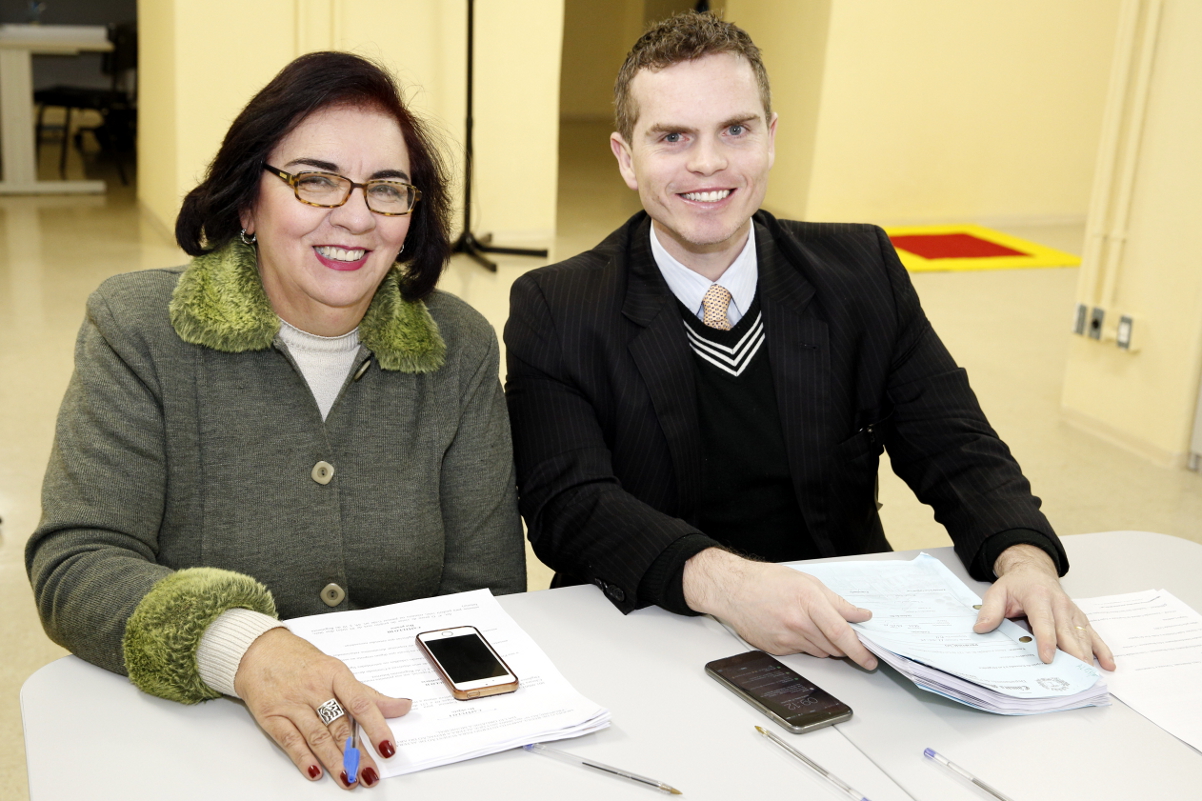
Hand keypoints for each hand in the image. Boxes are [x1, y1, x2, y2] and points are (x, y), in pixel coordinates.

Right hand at [233, 628, 412, 787]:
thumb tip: (402, 706)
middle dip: (357, 754)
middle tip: (370, 774)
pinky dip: (303, 758)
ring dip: (334, 761)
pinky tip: (316, 772)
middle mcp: (314, 688)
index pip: (361, 703)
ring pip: (317, 736)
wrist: (259, 650)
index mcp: (335, 674)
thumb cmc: (302, 661)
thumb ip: (368, 694)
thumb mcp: (337, 671)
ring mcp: (292, 703)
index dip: (376, 727)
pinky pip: (290, 740)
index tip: (388, 748)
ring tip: (349, 779)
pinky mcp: (272, 716)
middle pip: (339, 726)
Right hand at [683, 548, 877, 668]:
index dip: (859, 649)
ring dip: (826, 645)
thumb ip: (837, 602)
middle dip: (845, 646)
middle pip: (833, 646)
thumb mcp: (807, 582)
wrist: (733, 590)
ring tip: (813, 626)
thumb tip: (860, 615)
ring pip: (820, 652)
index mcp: (808, 601)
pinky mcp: (777, 649)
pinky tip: (795, 628)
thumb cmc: (768, 581)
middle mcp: (798, 622)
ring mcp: (786, 639)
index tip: (870, 659)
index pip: (840, 632)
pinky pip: (802, 653)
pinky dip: (806, 645)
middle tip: (847, 638)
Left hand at [973, 544, 1115, 669]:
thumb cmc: (1016, 586)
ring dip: (1087, 655)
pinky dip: (1102, 650)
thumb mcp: (997, 593)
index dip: (1047, 641)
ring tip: (1090, 675)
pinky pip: (1093, 635)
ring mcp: (1072, 612)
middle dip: (1072, 654)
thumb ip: (990, 611)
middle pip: (1067, 632)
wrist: (1034, 572)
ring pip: (1082, 636)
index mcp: (1038, 597)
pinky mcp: (1079, 618)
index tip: (1048, 659)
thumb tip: (981, 628)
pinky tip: (1108, 664)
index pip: (1043, 622)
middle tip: (1076, 674)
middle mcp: (1059, 604)